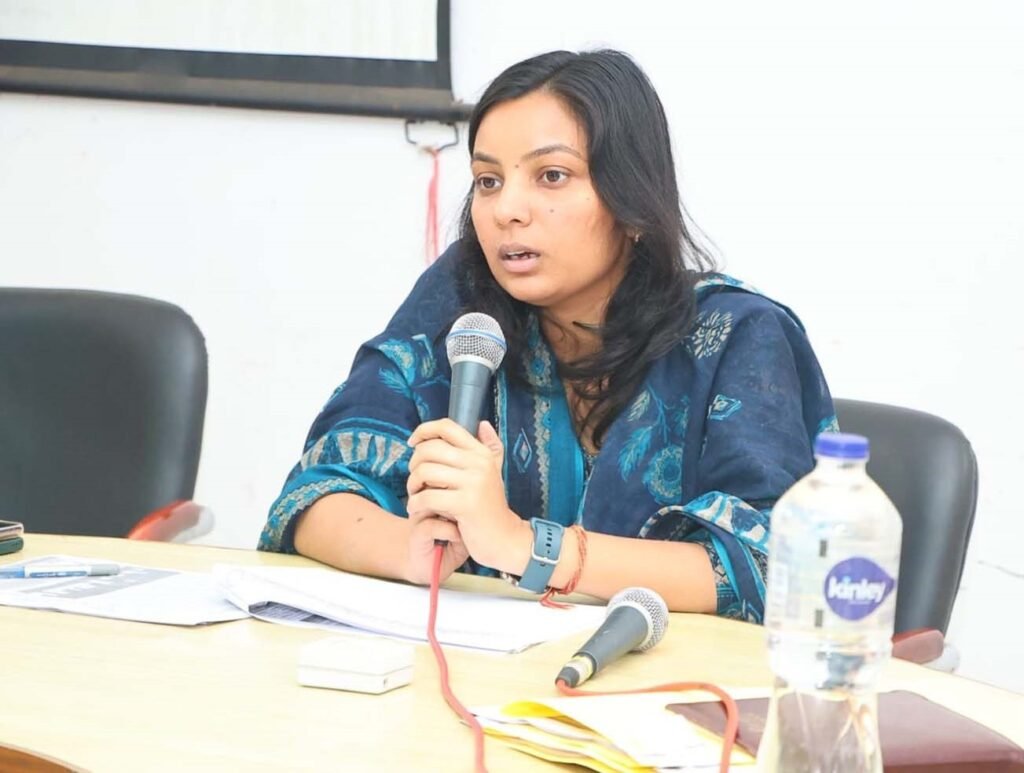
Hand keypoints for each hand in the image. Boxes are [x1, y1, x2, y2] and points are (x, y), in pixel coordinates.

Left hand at [406, 419, 529, 573]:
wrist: (504, 538)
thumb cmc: (492, 507)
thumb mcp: (494, 472)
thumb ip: (490, 447)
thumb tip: (483, 424)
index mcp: (482, 453)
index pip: (447, 427)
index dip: (424, 430)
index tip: (412, 443)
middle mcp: (479, 463)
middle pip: (430, 449)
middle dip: (413, 463)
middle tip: (415, 480)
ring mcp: (473, 483)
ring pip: (425, 471)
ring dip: (412, 485)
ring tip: (415, 495)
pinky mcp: (465, 504)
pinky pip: (427, 497)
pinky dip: (415, 504)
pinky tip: (416, 510)